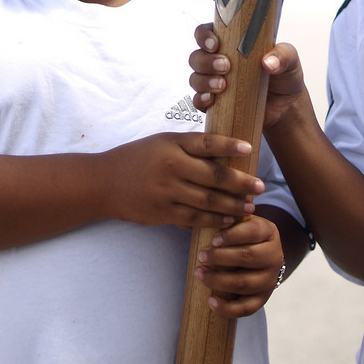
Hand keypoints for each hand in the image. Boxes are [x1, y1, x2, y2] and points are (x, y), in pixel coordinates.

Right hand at [98, 132, 261, 229]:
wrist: (104, 183)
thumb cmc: (136, 158)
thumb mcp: (160, 142)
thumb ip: (188, 146)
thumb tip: (224, 151)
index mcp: (171, 145)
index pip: (207, 143)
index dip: (229, 146)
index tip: (249, 148)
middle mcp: (171, 167)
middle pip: (214, 176)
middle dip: (241, 183)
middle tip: (260, 186)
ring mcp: (167, 192)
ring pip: (209, 200)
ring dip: (233, 205)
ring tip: (250, 206)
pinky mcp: (163, 212)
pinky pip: (194, 218)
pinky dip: (214, 220)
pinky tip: (228, 220)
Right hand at [188, 24, 307, 128]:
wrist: (287, 105)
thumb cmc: (284, 75)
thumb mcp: (290, 60)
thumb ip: (283, 55)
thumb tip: (268, 62)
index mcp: (230, 43)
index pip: (206, 33)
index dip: (204, 36)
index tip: (215, 44)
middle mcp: (217, 61)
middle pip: (196, 56)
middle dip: (206, 61)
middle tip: (226, 66)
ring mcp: (214, 82)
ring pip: (195, 78)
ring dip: (204, 81)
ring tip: (223, 85)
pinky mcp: (215, 104)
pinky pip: (198, 101)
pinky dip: (201, 100)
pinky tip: (211, 100)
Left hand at [195, 213, 282, 317]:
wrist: (263, 256)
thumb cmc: (243, 235)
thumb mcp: (240, 221)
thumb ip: (224, 217)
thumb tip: (193, 217)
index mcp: (269, 232)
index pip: (252, 232)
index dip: (232, 236)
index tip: (213, 239)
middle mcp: (274, 256)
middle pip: (248, 257)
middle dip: (221, 257)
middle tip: (201, 256)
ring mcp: (269, 279)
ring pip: (245, 283)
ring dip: (219, 280)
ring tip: (199, 274)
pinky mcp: (263, 298)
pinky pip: (246, 308)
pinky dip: (227, 308)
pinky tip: (210, 300)